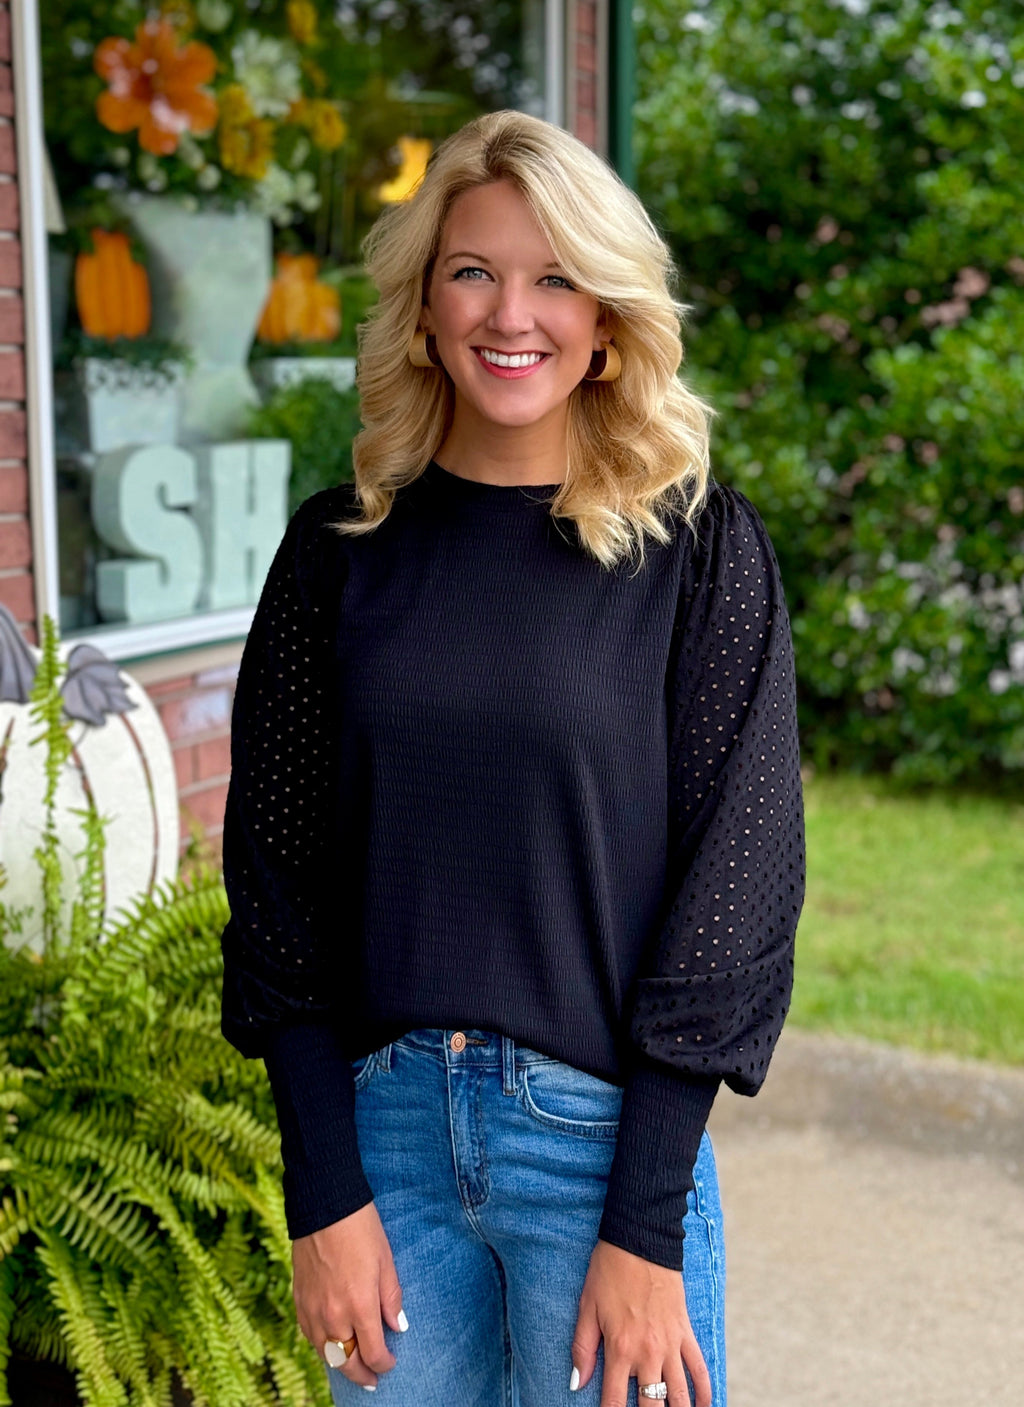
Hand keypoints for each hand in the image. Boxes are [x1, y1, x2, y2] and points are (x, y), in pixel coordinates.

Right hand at [292, 1201, 405, 1390]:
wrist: (324, 1205)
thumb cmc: (360, 1228)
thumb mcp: (386, 1261)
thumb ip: (391, 1298)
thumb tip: (397, 1327)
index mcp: (359, 1306)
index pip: (373, 1353)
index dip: (384, 1363)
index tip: (391, 1362)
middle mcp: (333, 1315)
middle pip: (347, 1362)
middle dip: (362, 1374)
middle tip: (373, 1380)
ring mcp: (312, 1309)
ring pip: (325, 1354)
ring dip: (341, 1363)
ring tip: (353, 1366)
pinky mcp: (298, 1300)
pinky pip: (309, 1335)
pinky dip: (321, 1346)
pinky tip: (330, 1344)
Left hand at [571, 1239, 710, 1406]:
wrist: (641, 1239)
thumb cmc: (609, 1270)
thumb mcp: (587, 1307)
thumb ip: (582, 1349)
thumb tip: (577, 1383)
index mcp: (620, 1348)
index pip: (614, 1402)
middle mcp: (648, 1352)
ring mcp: (671, 1344)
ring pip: (679, 1395)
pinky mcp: (685, 1332)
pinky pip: (699, 1369)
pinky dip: (704, 1392)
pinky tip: (702, 1406)